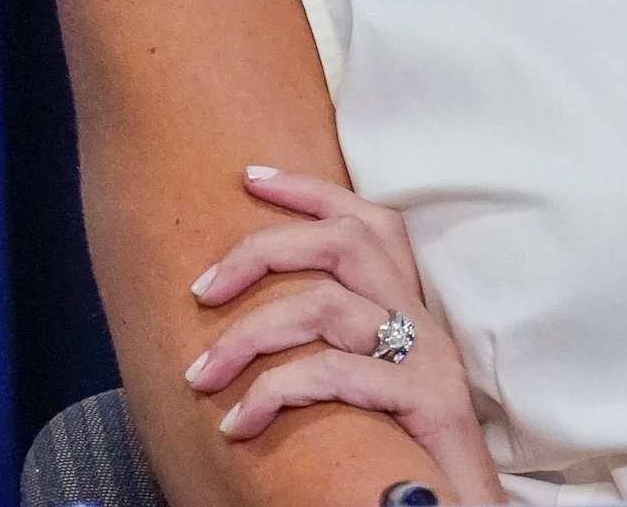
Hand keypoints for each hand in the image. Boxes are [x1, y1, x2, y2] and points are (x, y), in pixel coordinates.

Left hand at [184, 166, 502, 501]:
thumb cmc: (401, 450)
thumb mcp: (366, 383)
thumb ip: (329, 348)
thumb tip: (245, 320)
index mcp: (406, 309)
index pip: (368, 221)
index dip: (310, 190)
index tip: (250, 177)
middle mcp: (422, 322)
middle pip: (344, 244)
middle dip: (261, 251)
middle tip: (199, 291)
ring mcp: (427, 360)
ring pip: (328, 307)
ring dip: (248, 337)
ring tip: (200, 378)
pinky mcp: (426, 403)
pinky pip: (340, 376)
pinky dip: (276, 392)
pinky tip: (240, 423)